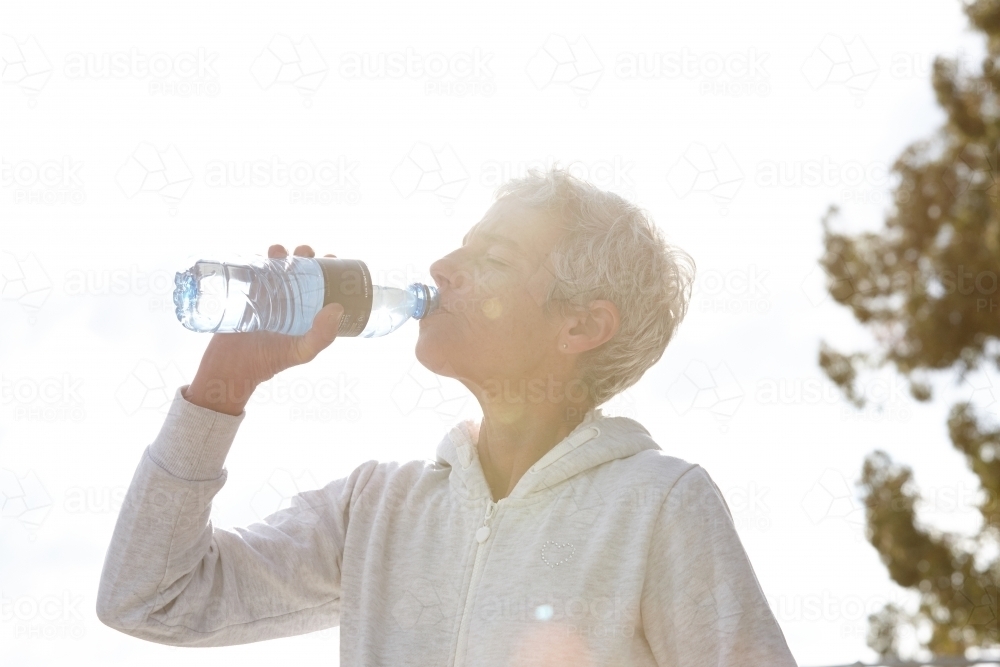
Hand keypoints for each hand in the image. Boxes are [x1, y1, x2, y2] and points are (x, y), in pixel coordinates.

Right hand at [182, 244, 343, 415]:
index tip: (332, 258)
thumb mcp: (302, 351)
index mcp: (306, 310)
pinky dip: (255, 259)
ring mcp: (266, 296)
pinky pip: (251, 271)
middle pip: (300, 269)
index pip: (322, 284)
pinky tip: (258, 255)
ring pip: (276, 266)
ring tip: (278, 252)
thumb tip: (337, 307)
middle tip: (304, 252)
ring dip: (279, 253)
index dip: (329, 268)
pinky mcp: (244, 294)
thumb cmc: (271, 361)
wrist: (232, 368)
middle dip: (304, 255)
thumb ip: (322, 335)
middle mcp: (289, 300)